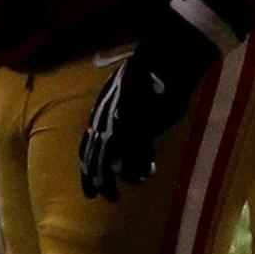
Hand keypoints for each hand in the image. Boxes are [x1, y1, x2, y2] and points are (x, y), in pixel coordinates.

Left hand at [79, 0, 239, 200]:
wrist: (167, 57)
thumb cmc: (155, 71)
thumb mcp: (135, 93)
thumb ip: (129, 113)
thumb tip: (132, 131)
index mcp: (104, 109)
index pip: (88, 141)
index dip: (86, 161)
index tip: (88, 179)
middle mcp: (107, 117)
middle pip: (93, 155)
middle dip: (95, 177)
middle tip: (99, 195)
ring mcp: (121, 123)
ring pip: (109, 160)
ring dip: (112, 179)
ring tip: (114, 196)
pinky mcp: (139, 127)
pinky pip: (134, 155)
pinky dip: (136, 169)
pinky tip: (144, 177)